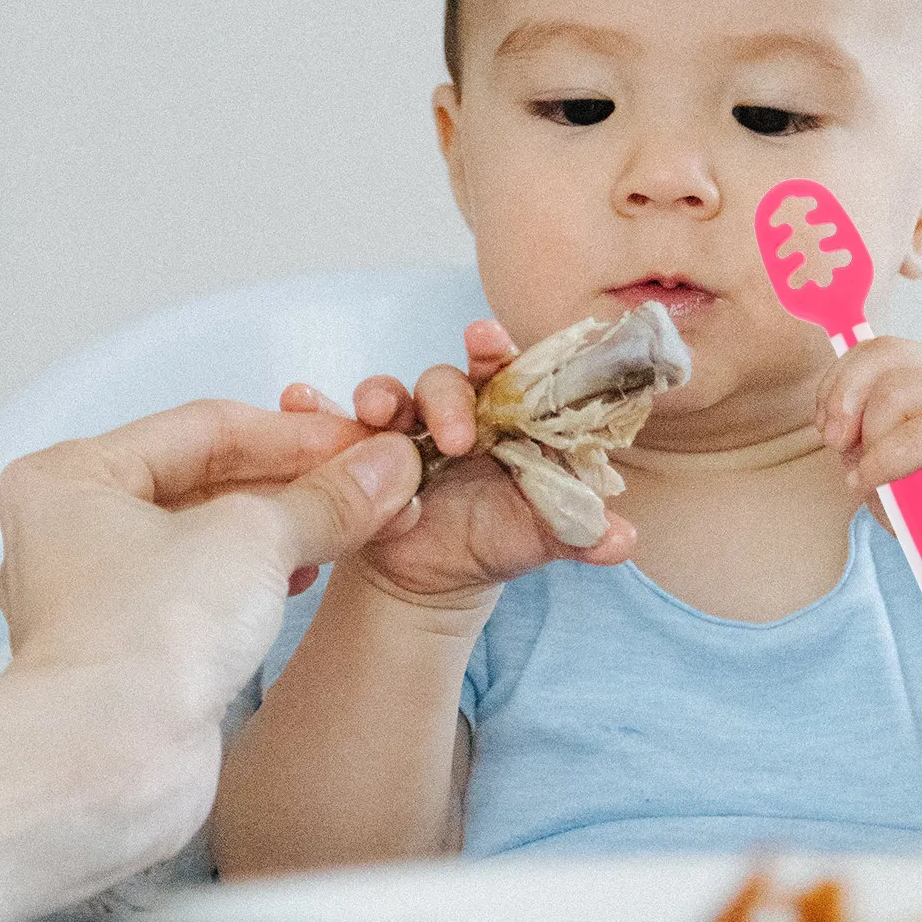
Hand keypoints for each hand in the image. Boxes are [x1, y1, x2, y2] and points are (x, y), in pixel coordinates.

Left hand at [0, 400, 422, 721]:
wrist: (114, 760)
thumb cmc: (139, 640)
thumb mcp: (253, 537)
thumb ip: (324, 498)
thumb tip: (378, 469)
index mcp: (73, 478)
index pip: (204, 428)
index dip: (295, 433)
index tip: (359, 444)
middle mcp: (76, 533)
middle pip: (208, 480)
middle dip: (297, 483)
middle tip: (369, 482)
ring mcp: (106, 597)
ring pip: (212, 538)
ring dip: (289, 530)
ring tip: (357, 523)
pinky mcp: (139, 653)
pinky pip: (211, 592)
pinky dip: (264, 578)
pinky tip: (311, 575)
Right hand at [280, 320, 634, 608]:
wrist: (434, 580)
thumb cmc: (495, 540)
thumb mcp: (541, 538)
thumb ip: (582, 532)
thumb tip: (622, 540)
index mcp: (505, 416)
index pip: (507, 370)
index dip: (498, 349)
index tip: (489, 341)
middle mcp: (452, 410)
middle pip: (446, 379)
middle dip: (445, 394)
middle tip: (454, 432)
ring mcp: (401, 428)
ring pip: (387, 394)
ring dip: (378, 394)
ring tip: (374, 413)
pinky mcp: (357, 450)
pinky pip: (330, 421)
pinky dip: (312, 407)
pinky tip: (299, 399)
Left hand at [814, 337, 921, 571]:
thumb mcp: (886, 462)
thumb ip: (861, 433)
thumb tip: (834, 421)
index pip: (878, 350)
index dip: (839, 380)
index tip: (825, 425)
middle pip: (883, 356)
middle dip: (844, 399)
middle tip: (835, 443)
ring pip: (893, 394)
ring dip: (868, 439)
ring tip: (870, 475)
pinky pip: (913, 437)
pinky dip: (882, 463)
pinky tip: (876, 483)